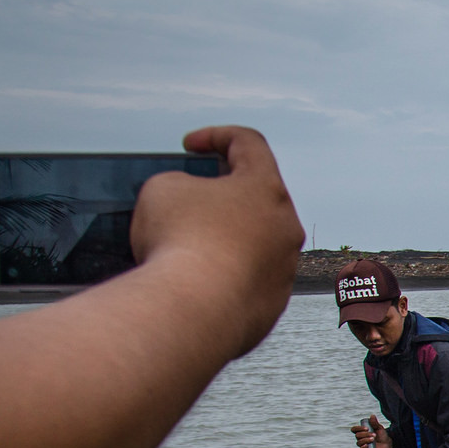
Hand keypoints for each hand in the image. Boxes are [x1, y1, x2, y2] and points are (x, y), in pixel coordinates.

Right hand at [130, 125, 305, 355]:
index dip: (216, 136)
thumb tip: (190, 204)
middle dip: (223, 191)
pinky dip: (225, 274)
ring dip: (226, 236)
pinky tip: (197, 279)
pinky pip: (249, 279)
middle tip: (192, 195)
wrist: (194, 311)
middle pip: (257, 197)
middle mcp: (285, 226)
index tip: (190, 147)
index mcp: (266, 188)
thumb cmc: (179, 241)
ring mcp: (284, 268)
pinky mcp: (273, 303)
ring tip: (187, 242)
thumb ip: (181, 183)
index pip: (248, 143)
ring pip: (256, 241)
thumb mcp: (163, 189)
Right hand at [352, 415, 392, 447]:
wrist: (388, 443)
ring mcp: (362, 444)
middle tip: (374, 434)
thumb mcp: (379, 428)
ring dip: (365, 440)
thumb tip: (372, 416)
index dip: (358, 428)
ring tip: (373, 439)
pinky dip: (363, 447)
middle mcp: (361, 438)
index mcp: (362, 431)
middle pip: (357, 436)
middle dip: (365, 434)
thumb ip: (375, 423)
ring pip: (359, 442)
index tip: (366, 428)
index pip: (354, 429)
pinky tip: (367, 445)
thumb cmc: (382, 435)